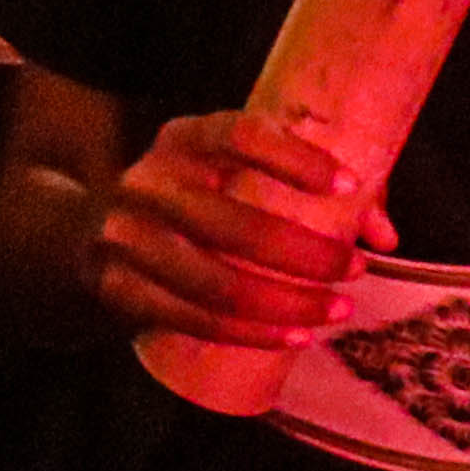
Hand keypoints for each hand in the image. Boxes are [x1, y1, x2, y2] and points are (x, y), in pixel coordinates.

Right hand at [94, 110, 393, 349]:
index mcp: (179, 139)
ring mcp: (125, 239)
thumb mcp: (227, 174)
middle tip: (355, 269)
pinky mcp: (119, 290)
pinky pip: (195, 319)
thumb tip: (383, 234)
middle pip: (233, 223)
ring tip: (337, 310)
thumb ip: (307, 190)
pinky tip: (295, 336)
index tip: (350, 182)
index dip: (294, 157)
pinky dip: (251, 333)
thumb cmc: (189, 199)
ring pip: (218, 283)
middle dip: (304, 253)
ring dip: (287, 303)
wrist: (87, 230)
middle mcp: (147, 183)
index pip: (238, 134)